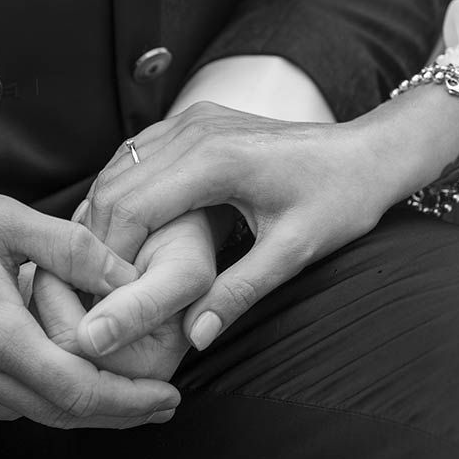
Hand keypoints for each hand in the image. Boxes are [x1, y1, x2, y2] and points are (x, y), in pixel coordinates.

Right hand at [0, 144, 180, 428]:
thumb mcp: (2, 218)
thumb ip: (72, 250)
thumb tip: (129, 275)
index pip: (76, 391)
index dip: (129, 401)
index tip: (168, 397)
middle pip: (55, 414)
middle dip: (113, 412)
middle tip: (155, 402)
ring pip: (19, 412)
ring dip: (67, 404)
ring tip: (109, 381)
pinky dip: (22, 393)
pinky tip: (40, 365)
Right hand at [82, 92, 458, 349]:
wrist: (368, 152)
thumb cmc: (340, 200)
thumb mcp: (295, 252)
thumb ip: (240, 292)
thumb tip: (194, 338)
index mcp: (215, 160)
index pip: (130, 209)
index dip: (108, 259)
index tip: (102, 301)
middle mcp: (195, 130)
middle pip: (114, 187)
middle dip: (95, 242)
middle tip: (90, 293)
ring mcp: (192, 120)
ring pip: (119, 168)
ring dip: (102, 216)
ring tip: (99, 269)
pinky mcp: (194, 121)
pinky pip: (137, 155)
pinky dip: (120, 191)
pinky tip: (120, 231)